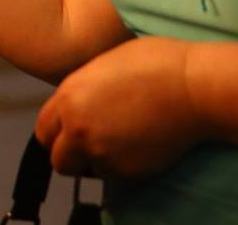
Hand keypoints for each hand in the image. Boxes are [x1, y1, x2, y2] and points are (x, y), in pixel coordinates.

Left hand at [36, 37, 204, 178]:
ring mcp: (104, 153)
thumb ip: (81, 91)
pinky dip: (122, 166)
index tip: (69, 133)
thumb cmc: (155, 63)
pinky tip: (137, 145)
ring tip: (120, 142)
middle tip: (91, 145)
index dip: (57, 133)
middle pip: (59, 160)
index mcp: (69, 97)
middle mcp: (79, 129)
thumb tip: (76, 104)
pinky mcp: (130, 170)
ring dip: (98, 162)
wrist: (193, 87)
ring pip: (88, 170)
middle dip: (71, 155)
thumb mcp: (102, 67)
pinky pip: (115, 175)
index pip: (44, 131)